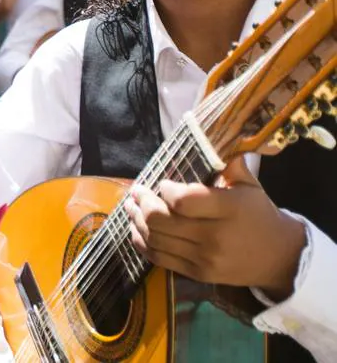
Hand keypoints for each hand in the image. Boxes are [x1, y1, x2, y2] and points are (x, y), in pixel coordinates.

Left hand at [125, 157, 307, 297]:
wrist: (280, 258)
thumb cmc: (259, 214)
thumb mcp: (249, 185)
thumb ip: (228, 163)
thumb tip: (209, 136)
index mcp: (229, 209)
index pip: (182, 200)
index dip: (164, 190)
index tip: (162, 182)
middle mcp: (215, 236)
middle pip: (161, 220)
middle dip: (141, 203)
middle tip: (136, 193)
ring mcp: (205, 259)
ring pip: (156, 239)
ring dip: (136, 221)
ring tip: (131, 208)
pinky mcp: (198, 274)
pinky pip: (160, 258)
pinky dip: (142, 243)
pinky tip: (136, 230)